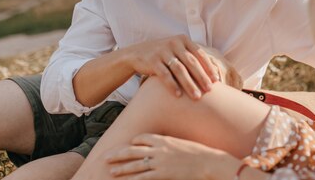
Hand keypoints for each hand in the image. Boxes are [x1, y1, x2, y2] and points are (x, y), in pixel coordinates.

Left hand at [105, 134, 238, 179]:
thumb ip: (171, 143)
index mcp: (163, 138)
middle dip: (118, 154)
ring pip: (134, 164)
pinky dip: (132, 179)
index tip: (128, 145)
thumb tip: (166, 145)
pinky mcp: (162, 174)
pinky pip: (143, 177)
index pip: (142, 138)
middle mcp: (158, 149)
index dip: (134, 142)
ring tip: (111, 171)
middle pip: (132, 150)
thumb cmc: (198, 152)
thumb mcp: (182, 143)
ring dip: (121, 168)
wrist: (208, 161)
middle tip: (106, 157)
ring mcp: (159, 162)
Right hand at [126, 35, 219, 99]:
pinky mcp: (152, 60)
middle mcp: (174, 43)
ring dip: (189, 84)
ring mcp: (162, 51)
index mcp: (183, 40)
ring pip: (179, 69)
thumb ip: (191, 57)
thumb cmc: (163, 55)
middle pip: (191, 62)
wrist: (137, 54)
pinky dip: (172, 85)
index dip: (208, 67)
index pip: (199, 54)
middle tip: (209, 90)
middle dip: (202, 77)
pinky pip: (165, 74)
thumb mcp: (177, 50)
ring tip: (196, 97)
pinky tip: (178, 95)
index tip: (216, 80)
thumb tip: (214, 72)